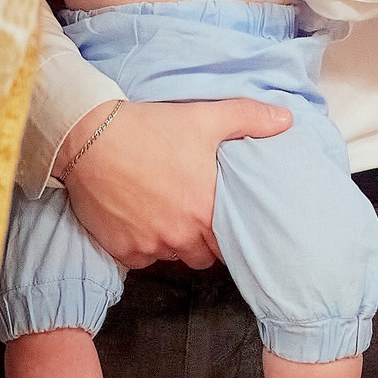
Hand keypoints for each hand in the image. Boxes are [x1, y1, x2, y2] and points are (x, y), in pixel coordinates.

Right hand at [60, 97, 293, 268]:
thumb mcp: (205, 118)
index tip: (221, 220)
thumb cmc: (150, 128)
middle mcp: (180, 235)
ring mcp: (149, 245)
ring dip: (173, 243)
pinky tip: (140, 222)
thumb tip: (286, 119)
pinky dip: (142, 246)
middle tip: (194, 217)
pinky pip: (140, 259)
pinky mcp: (121, 249)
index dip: (228, 233)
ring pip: (171, 257)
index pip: (230, 243)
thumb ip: (249, 119)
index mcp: (206, 210)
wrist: (90, 137)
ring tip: (167, 216)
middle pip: (202, 256)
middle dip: (202, 241)